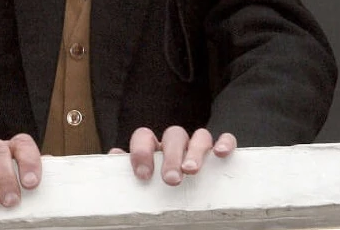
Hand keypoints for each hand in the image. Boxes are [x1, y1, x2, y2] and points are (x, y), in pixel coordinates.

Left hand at [111, 126, 235, 185]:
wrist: (181, 204)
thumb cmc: (158, 190)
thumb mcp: (142, 184)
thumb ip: (127, 171)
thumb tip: (113, 156)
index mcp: (154, 148)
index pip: (144, 135)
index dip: (142, 151)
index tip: (143, 175)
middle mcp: (175, 144)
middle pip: (174, 135)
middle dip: (171, 156)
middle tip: (170, 179)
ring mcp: (198, 146)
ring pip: (199, 135)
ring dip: (196, 151)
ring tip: (191, 170)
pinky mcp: (220, 151)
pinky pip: (226, 139)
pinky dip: (225, 142)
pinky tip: (220, 153)